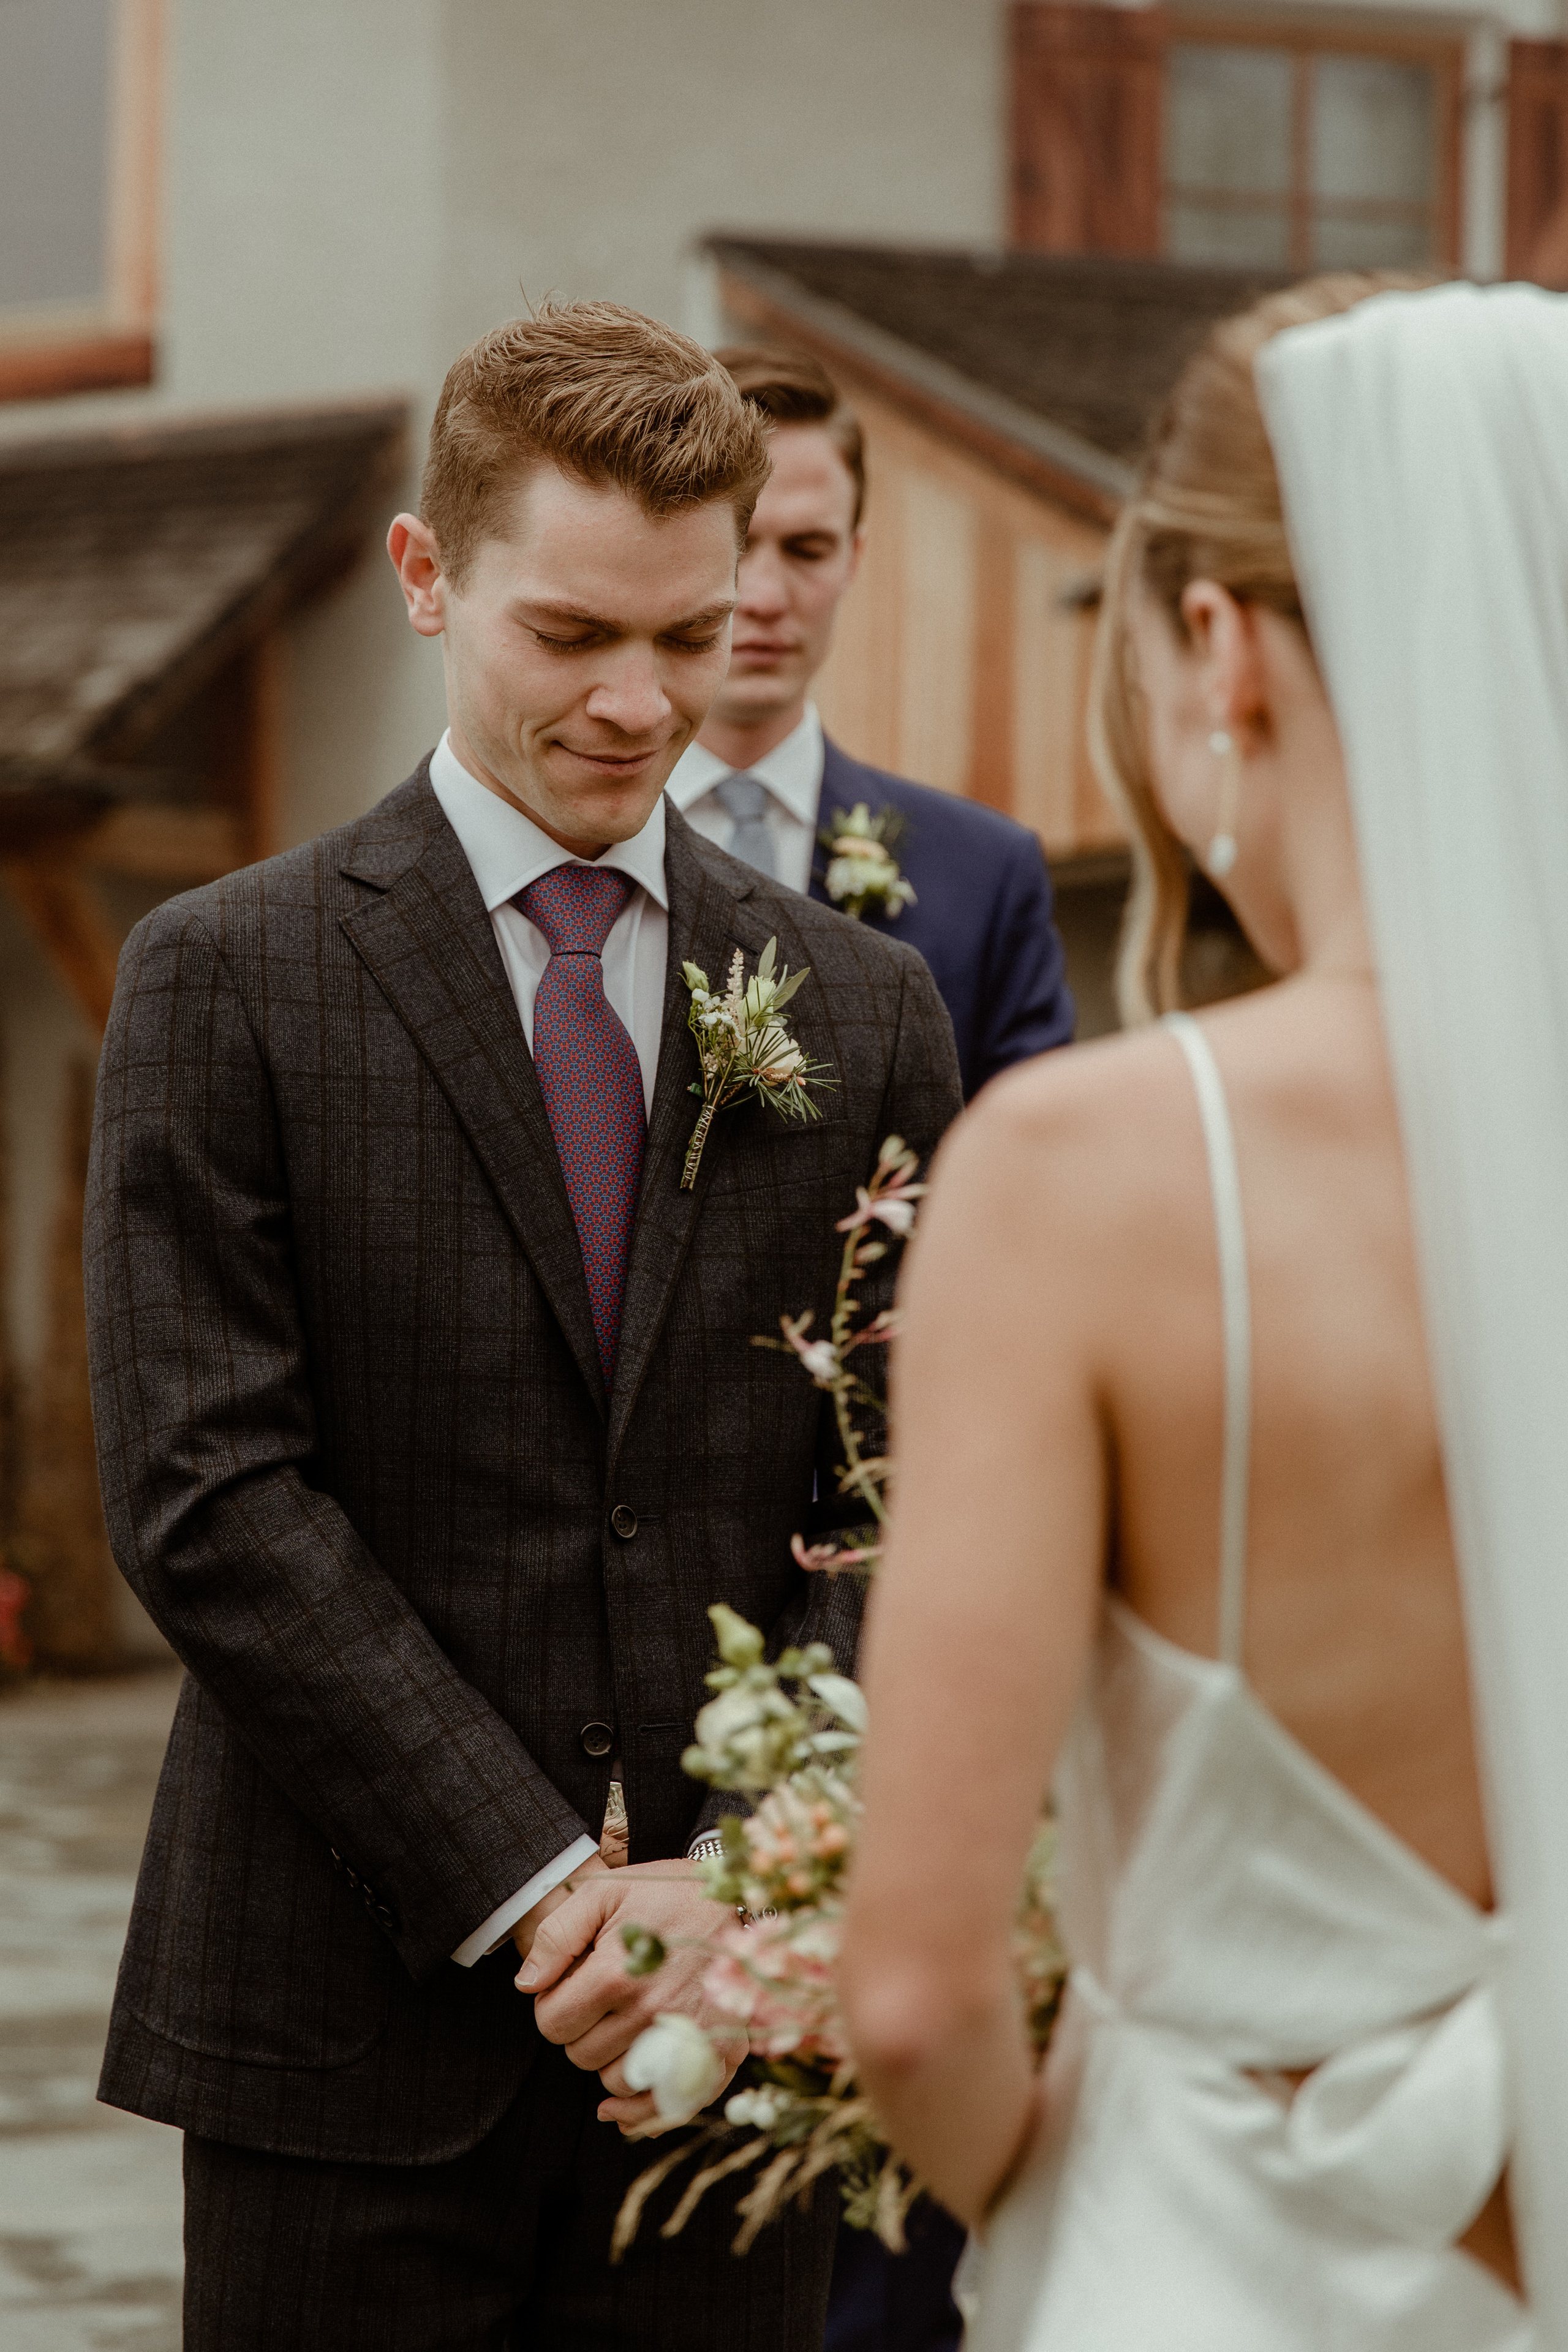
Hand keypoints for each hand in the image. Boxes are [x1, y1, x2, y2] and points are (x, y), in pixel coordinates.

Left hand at [515, 1859, 745, 2133]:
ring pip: (619, 2083)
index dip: (552, 2006)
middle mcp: (652, 2013)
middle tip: (603, 2000)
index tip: (571, 1987)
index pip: (552, 2024)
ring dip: (612, 2060)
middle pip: (583, 2057)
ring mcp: (688, 2036)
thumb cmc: (661, 1893)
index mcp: (617, 1975)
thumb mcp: (602, 1892)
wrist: (732, 1893)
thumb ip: (556, 1935)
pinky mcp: (721, 2050)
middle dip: (582, 2031)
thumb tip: (526, 1985)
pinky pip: (671, 2105)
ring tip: (627, 2022)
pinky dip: (644, 2112)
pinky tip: (624, 2108)